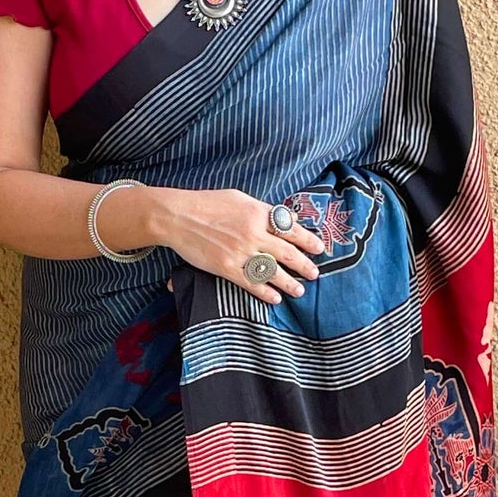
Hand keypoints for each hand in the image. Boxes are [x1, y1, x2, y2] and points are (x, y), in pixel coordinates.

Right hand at [150, 186, 324, 304]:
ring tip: (300, 290)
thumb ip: (262, 210)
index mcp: (259, 213)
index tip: (319, 248)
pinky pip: (253, 283)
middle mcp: (254, 234)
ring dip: (291, 283)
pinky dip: (266, 293)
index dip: (308, 240)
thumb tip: (284, 219)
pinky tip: (276, 298)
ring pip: (274, 272)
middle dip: (305, 265)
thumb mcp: (240, 198)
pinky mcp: (227, 268)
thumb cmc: (207, 204)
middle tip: (315, 273)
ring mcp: (241, 252)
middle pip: (288, 253)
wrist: (178, 217)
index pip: (292, 229)